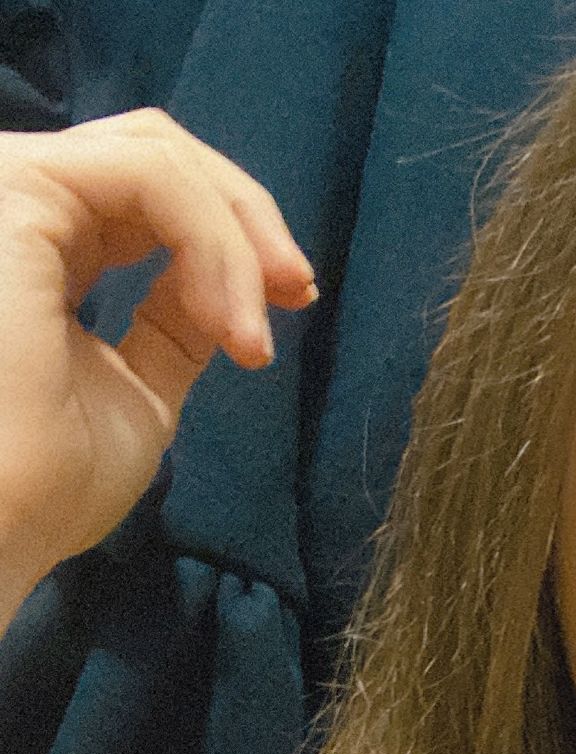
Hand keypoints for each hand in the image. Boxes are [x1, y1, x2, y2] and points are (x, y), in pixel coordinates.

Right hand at [0, 108, 314, 592]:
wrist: (0, 529)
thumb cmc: (50, 485)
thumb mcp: (136, 390)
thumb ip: (170, 326)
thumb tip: (223, 289)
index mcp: (37, 246)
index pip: (144, 192)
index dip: (231, 235)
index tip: (291, 301)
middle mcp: (20, 204)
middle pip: (157, 152)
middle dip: (246, 221)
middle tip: (297, 293)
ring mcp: (16, 189)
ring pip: (162, 157)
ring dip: (237, 242)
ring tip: (254, 335)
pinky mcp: (23, 189)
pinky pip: (153, 177)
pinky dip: (215, 243)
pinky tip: (231, 323)